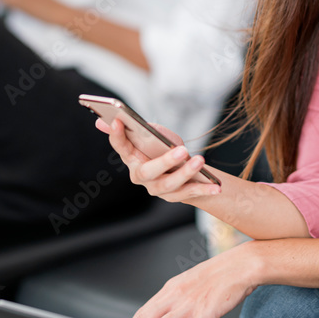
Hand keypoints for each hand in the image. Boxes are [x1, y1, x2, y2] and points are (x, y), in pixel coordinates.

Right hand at [95, 118, 220, 201]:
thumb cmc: (164, 147)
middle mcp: (140, 176)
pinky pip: (188, 194)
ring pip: (169, 184)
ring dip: (186, 173)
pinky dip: (204, 190)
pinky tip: (216, 187)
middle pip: (148, 172)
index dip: (116, 134)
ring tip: (200, 161)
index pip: (120, 146)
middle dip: (166, 162)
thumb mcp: (152, 133)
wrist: (183, 167)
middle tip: (182, 150)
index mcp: (131, 157)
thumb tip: (102, 120)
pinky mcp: (173, 196)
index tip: (118, 120)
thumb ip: (136, 127)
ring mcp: (156, 188)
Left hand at [125, 243, 259, 317]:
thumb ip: (175, 297)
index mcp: (171, 288)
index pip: (145, 308)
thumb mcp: (189, 282)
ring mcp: (189, 305)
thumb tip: (163, 310)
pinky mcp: (204, 314)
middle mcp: (176, 296)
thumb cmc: (217, 275)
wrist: (239, 266)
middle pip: (148, 317)